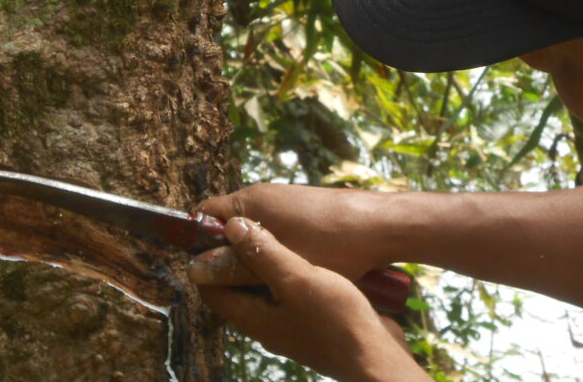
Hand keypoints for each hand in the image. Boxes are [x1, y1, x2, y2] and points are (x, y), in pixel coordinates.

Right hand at [192, 184, 394, 284]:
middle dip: (228, 253)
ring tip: (268, 278)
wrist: (382, 226)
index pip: (203, 215)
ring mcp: (285, 199)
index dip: (198, 243)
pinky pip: (274, 228)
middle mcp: (262, 193)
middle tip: (239, 282)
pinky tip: (292, 267)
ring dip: (254, 253)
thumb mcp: (280, 264)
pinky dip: (275, 247)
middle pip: (228, 224)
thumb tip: (196, 271)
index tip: (208, 270)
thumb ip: (235, 266)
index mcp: (249, 200)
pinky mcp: (303, 207)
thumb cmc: (332, 245)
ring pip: (254, 229)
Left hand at [192, 218, 427, 380]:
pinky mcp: (311, 323)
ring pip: (268, 290)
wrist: (375, 355)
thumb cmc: (335, 320)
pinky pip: (292, 295)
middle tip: (251, 226)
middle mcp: (266, 324)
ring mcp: (289, 325)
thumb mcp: (296, 278)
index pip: (212, 289)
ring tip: (281, 235)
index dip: (208, 260)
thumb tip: (231, 227)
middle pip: (239, 287)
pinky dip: (293, 275)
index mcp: (252, 317)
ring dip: (271, 264)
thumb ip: (262, 253)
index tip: (217, 233)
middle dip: (241, 257)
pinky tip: (310, 258)